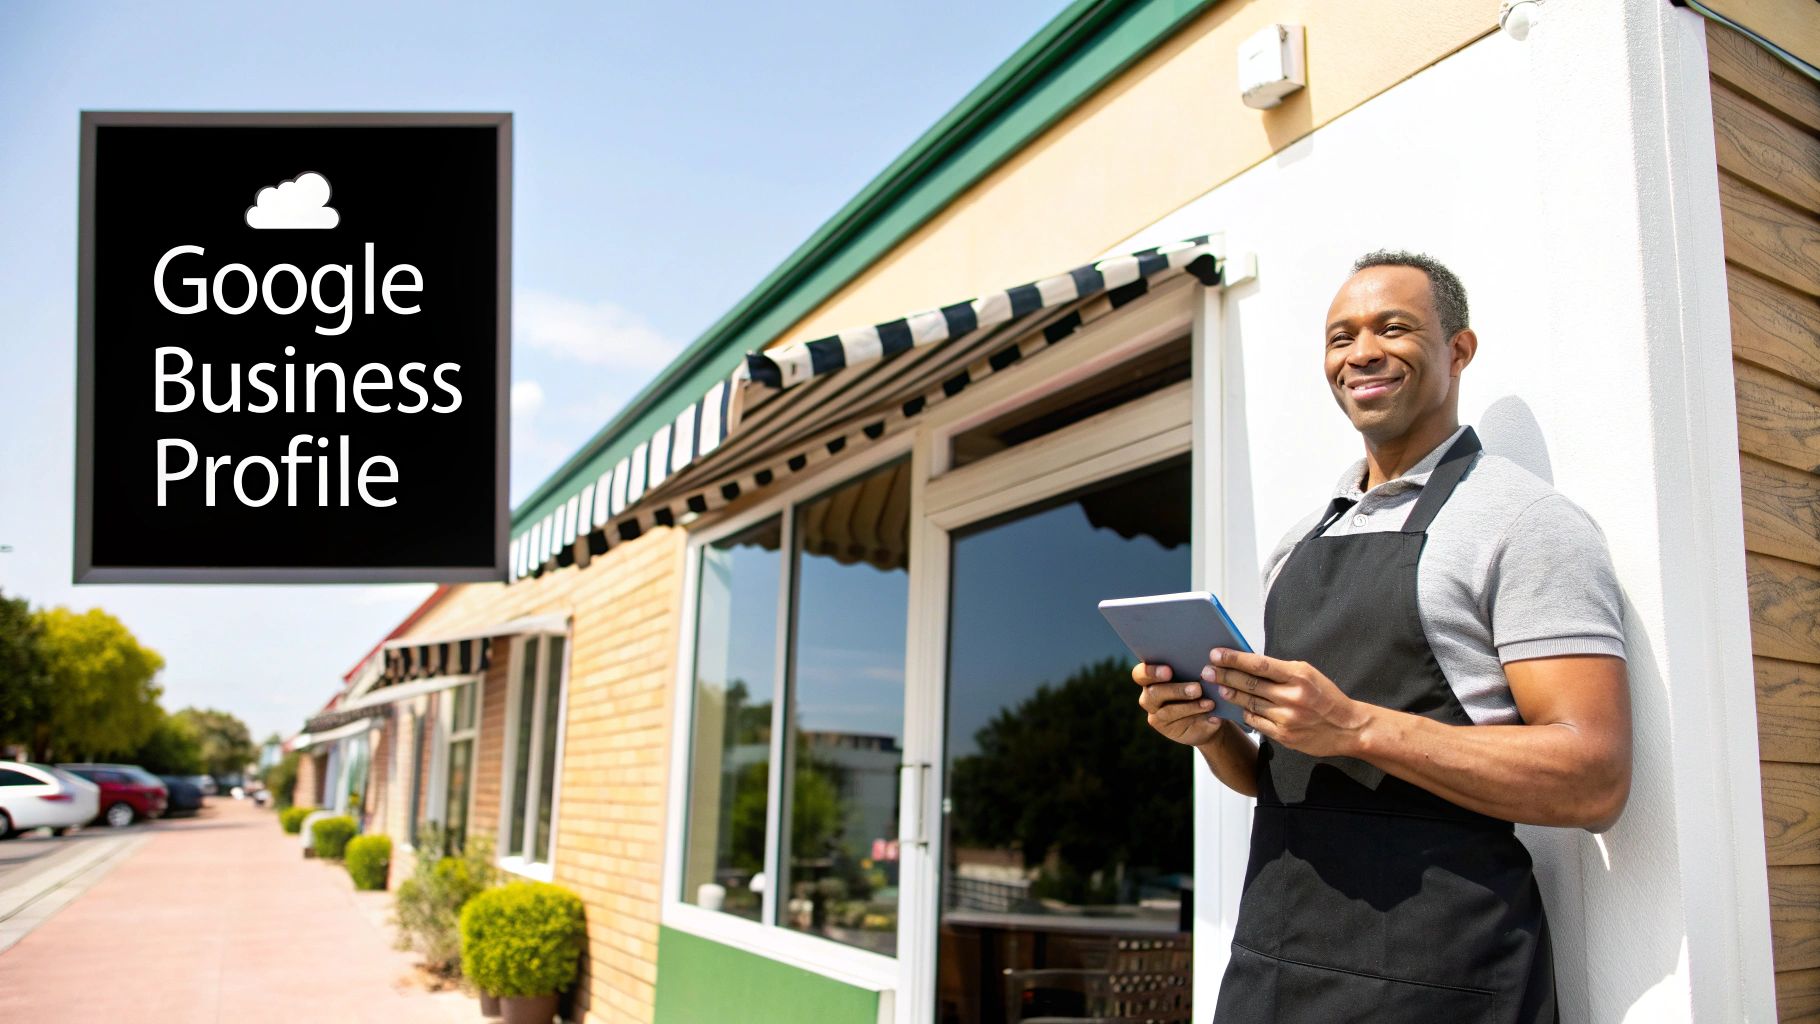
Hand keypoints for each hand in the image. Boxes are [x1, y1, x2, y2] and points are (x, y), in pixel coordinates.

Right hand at [1133, 662, 1226, 747]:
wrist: (1209, 711)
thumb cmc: (1200, 683)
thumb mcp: (1197, 674)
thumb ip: (1194, 670)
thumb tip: (1206, 669)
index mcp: (1150, 676)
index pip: (1140, 674)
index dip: (1150, 672)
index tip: (1169, 671)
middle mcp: (1149, 696)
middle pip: (1154, 693)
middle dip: (1176, 690)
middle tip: (1197, 689)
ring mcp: (1156, 715)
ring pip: (1168, 711)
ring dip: (1190, 707)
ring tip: (1210, 703)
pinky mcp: (1168, 729)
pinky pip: (1181, 725)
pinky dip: (1199, 720)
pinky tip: (1213, 716)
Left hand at [1205, 649, 1370, 757]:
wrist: (1348, 728)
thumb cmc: (1325, 696)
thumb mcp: (1308, 675)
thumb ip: (1280, 671)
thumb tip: (1248, 663)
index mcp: (1298, 676)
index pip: (1258, 664)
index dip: (1234, 658)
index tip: (1216, 653)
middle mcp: (1291, 696)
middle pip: (1249, 684)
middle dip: (1225, 676)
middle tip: (1207, 671)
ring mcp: (1287, 718)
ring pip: (1249, 703)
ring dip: (1231, 695)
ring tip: (1218, 687)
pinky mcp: (1284, 735)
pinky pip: (1256, 722)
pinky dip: (1246, 713)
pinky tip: (1238, 707)